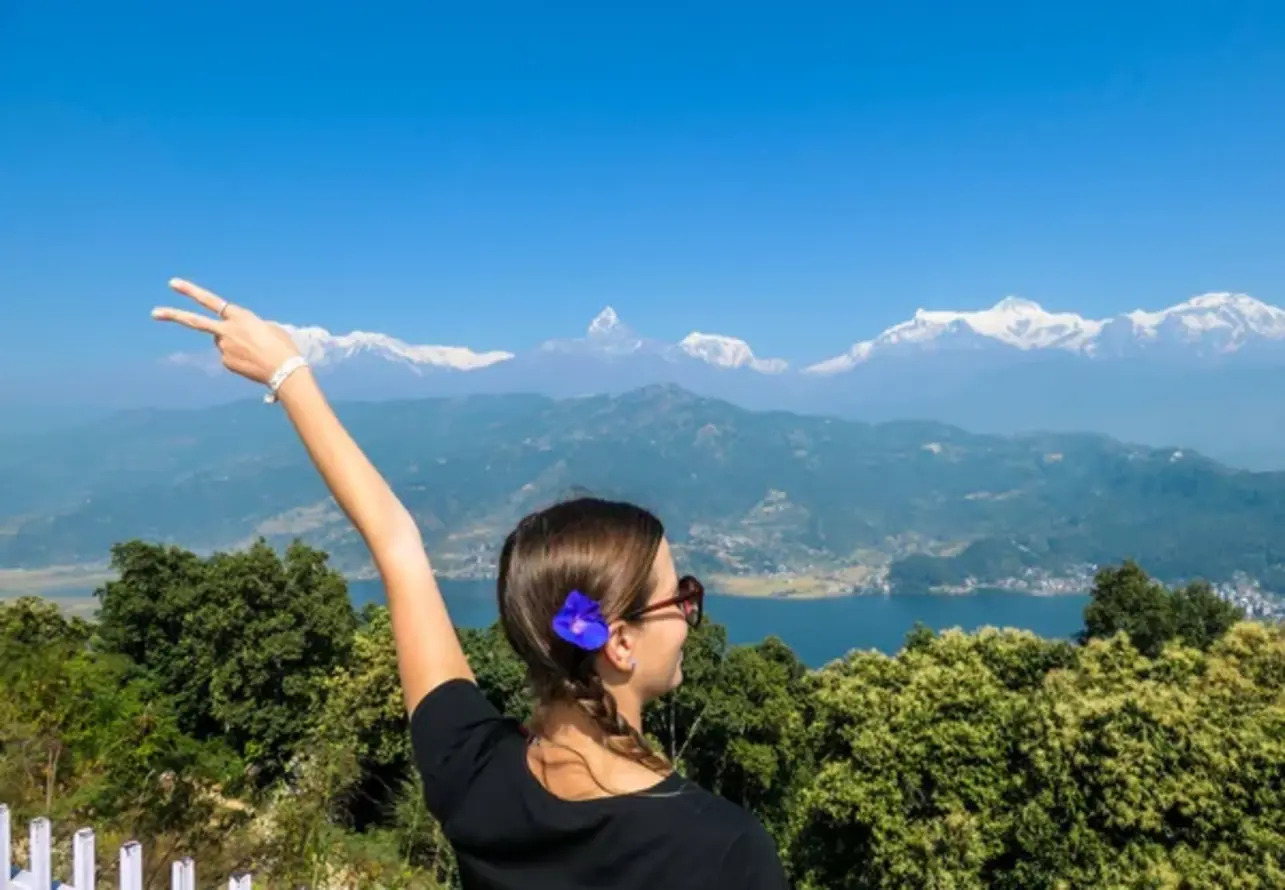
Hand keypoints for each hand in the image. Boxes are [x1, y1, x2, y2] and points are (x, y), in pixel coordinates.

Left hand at [152, 278, 302, 384]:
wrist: (285, 371)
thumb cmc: (283, 347)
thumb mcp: (269, 327)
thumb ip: (248, 326)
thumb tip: (236, 336)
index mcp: (240, 317)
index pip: (211, 301)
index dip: (191, 291)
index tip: (173, 284)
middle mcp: (227, 331)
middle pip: (195, 322)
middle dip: (173, 315)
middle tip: (154, 313)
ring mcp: (223, 348)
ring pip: (222, 342)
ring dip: (234, 344)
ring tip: (257, 352)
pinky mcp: (225, 362)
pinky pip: (229, 357)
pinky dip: (239, 358)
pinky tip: (254, 362)